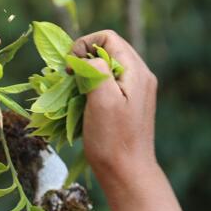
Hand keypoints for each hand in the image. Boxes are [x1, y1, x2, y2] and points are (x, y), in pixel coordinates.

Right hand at [71, 30, 157, 180]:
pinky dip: (93, 87)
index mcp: (136, 71)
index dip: (85, 44)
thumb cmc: (113, 139)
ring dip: (86, 74)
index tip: (70, 67)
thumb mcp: (102, 99)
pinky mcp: (129, 104)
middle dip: (84, 58)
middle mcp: (140, 76)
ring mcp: (136, 91)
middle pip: (108, 49)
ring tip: (74, 92)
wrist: (127, 173)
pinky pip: (109, 84)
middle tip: (69, 79)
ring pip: (107, 67)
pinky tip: (83, 103)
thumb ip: (96, 70)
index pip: (108, 37)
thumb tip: (86, 58)